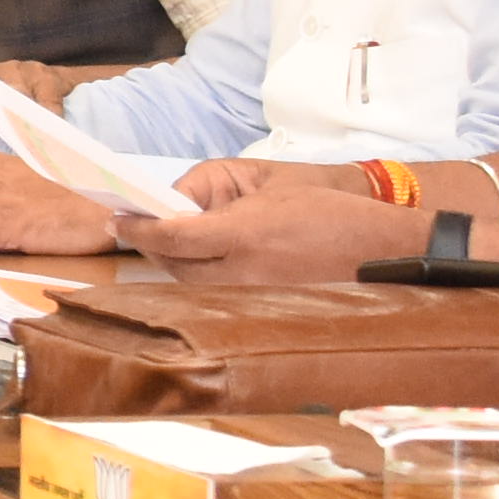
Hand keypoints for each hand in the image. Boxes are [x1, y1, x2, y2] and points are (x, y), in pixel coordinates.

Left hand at [122, 172, 443, 282]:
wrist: (381, 249)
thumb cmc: (329, 210)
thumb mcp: (270, 188)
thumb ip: (217, 197)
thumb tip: (176, 206)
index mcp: (243, 235)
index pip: (172, 237)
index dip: (139, 228)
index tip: (118, 217)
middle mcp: (243, 272)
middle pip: (174, 265)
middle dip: (152, 244)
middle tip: (136, 224)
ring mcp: (254, 297)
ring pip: (191, 284)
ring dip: (175, 262)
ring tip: (168, 239)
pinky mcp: (266, 311)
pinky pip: (218, 295)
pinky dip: (202, 277)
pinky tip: (204, 259)